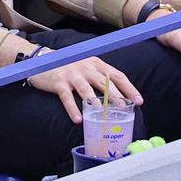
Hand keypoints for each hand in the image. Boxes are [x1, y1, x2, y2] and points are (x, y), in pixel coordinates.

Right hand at [26, 55, 141, 123]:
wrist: (42, 61)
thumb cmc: (69, 68)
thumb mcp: (87, 68)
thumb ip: (101, 78)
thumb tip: (120, 97)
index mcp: (96, 64)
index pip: (117, 75)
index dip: (129, 88)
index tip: (138, 101)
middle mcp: (85, 67)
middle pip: (103, 82)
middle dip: (115, 96)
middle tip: (124, 108)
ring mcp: (71, 74)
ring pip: (86, 90)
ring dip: (96, 103)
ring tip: (103, 115)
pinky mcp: (58, 82)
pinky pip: (67, 97)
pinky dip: (72, 109)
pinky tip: (78, 119)